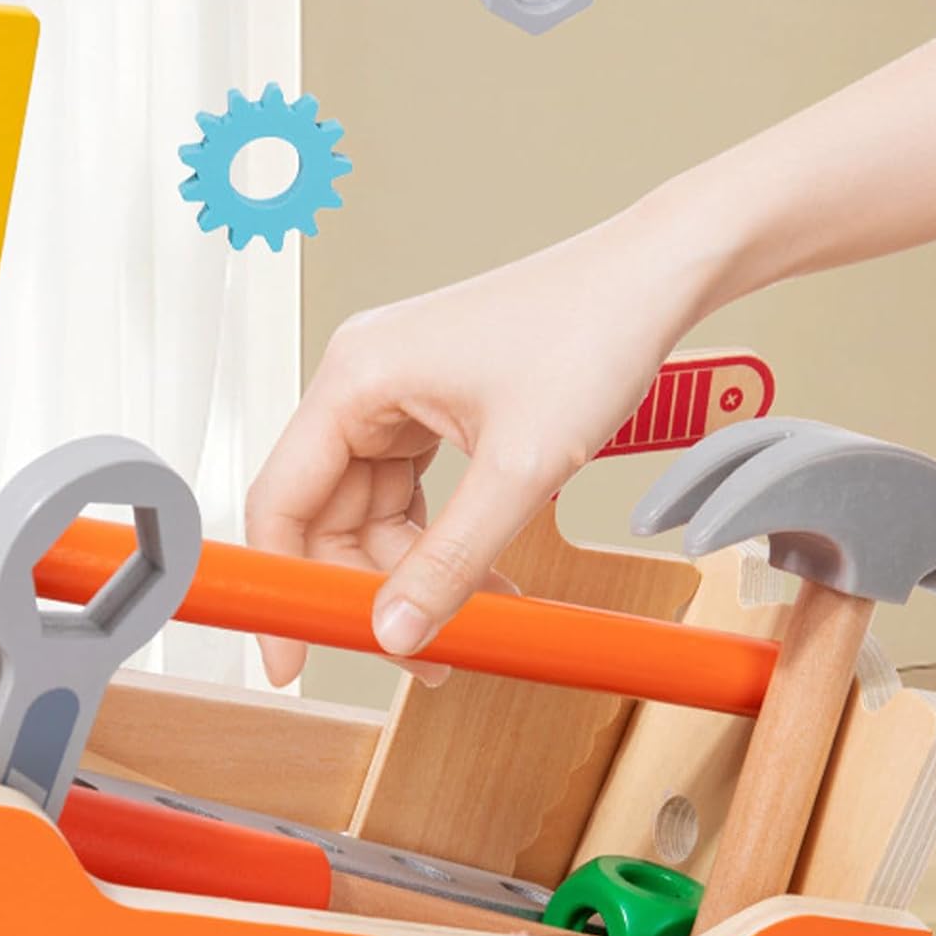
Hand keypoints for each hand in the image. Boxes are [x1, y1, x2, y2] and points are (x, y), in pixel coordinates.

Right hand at [245, 204, 717, 685]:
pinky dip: (438, 540)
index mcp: (355, 377)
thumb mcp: (519, 469)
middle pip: (327, 516)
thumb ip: (451, 561)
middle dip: (371, 588)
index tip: (291, 657)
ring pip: (372, 512)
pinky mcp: (430, 407)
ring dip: (415, 570)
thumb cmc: (592, 330)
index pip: (280, 501)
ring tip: (476, 613)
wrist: (655, 277)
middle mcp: (361, 381)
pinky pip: (408, 493)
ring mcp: (395, 395)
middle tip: (418, 650)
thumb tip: (395, 631)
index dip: (281, 585)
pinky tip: (482, 571)